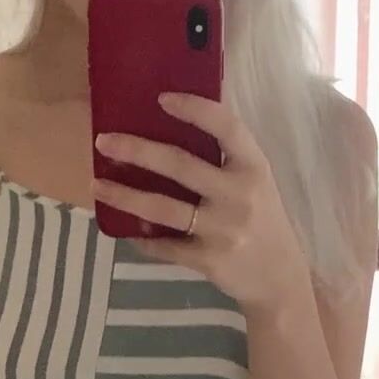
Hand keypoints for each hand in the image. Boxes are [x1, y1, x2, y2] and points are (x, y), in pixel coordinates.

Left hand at [93, 93, 308, 313]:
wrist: (280, 280)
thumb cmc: (263, 222)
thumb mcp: (256, 183)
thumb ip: (226, 160)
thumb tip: (171, 128)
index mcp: (253, 167)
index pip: (226, 127)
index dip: (194, 109)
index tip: (161, 99)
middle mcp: (239, 195)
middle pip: (180, 165)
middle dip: (137, 151)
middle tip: (104, 142)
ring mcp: (223, 230)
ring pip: (163, 208)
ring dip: (125, 197)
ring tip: (98, 186)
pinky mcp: (209, 260)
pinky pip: (165, 246)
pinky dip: (144, 239)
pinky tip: (128, 231)